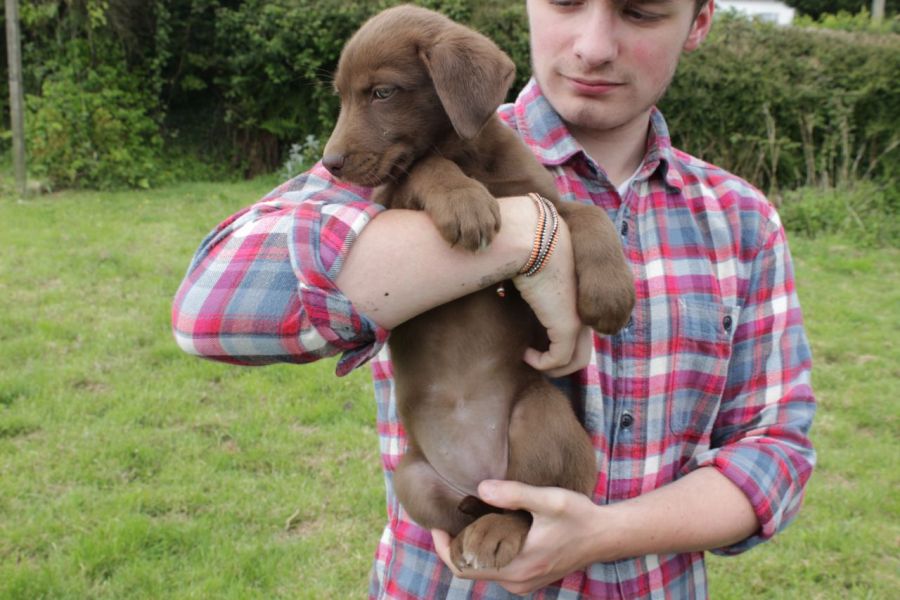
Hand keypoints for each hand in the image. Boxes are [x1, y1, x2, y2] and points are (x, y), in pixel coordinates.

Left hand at [432, 480, 604, 594]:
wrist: (605, 536)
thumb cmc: (579, 517)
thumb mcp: (549, 500)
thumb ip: (514, 494)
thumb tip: (481, 489)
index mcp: (516, 565)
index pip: (464, 567)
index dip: (445, 548)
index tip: (436, 526)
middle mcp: (516, 581)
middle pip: (470, 569)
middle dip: (457, 545)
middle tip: (452, 517)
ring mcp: (523, 583)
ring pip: (484, 569)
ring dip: (474, 548)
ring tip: (472, 520)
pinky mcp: (530, 579)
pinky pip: (497, 569)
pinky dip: (488, 553)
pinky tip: (492, 530)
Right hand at [512, 220, 588, 375]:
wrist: (531, 236)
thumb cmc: (525, 245)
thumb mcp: (534, 265)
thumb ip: (535, 280)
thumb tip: (515, 289)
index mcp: (580, 292)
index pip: (580, 328)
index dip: (559, 341)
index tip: (535, 341)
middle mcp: (585, 307)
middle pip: (583, 349)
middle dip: (559, 361)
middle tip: (536, 358)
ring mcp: (580, 318)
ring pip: (576, 361)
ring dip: (551, 366)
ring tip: (530, 359)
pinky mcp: (567, 326)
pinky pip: (558, 359)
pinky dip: (540, 363)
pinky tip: (524, 354)